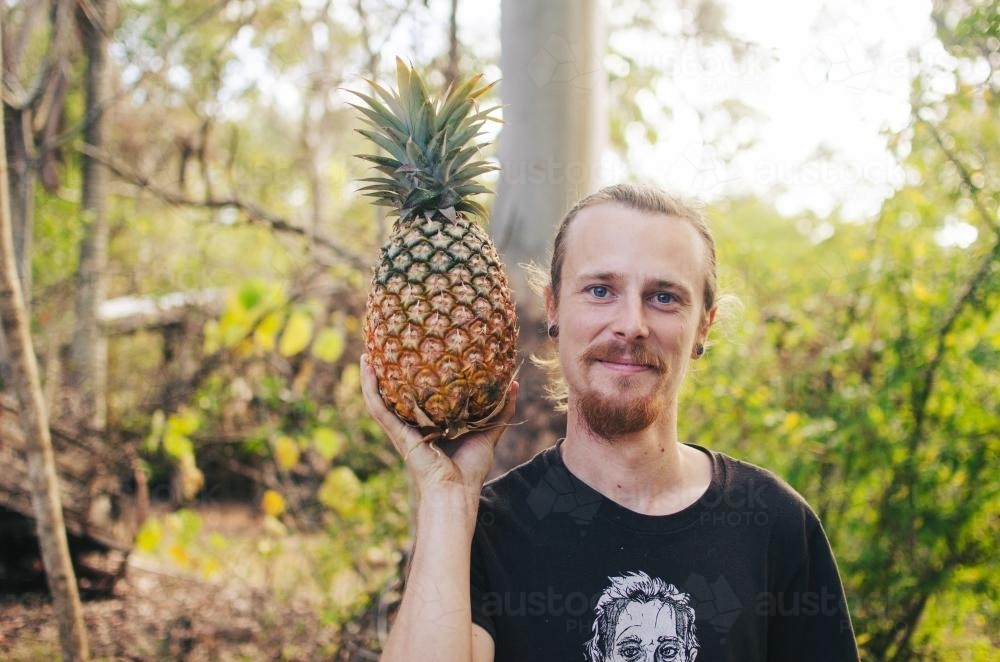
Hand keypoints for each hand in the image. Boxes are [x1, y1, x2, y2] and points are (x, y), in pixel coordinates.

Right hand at [360, 354, 518, 494]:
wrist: (457, 490)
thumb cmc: (470, 469)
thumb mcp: (488, 432)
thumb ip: (499, 410)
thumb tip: (513, 384)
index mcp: (429, 425)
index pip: (417, 397)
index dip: (412, 379)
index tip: (412, 354)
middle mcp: (411, 425)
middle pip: (394, 396)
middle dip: (386, 375)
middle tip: (383, 349)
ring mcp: (400, 429)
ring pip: (379, 399)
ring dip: (370, 377)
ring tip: (367, 354)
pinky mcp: (395, 432)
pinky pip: (378, 407)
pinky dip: (369, 387)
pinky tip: (366, 367)